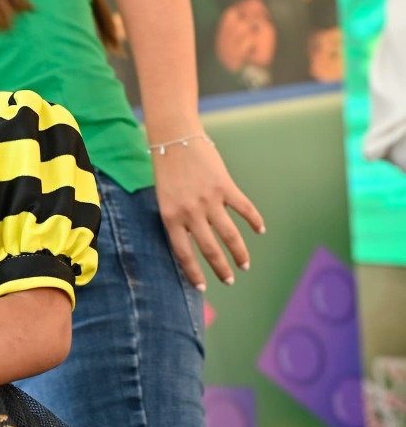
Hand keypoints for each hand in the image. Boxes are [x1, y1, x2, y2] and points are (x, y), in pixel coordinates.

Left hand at [151, 138, 264, 290]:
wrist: (175, 139)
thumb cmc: (167, 170)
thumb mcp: (165, 200)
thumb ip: (180, 220)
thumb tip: (197, 241)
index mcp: (171, 218)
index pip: (184, 254)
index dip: (194, 273)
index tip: (203, 288)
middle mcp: (190, 212)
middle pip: (210, 249)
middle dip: (221, 269)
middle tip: (230, 280)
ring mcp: (209, 200)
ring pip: (230, 235)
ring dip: (239, 253)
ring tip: (245, 265)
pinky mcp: (225, 187)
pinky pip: (244, 209)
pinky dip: (254, 220)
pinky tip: (260, 230)